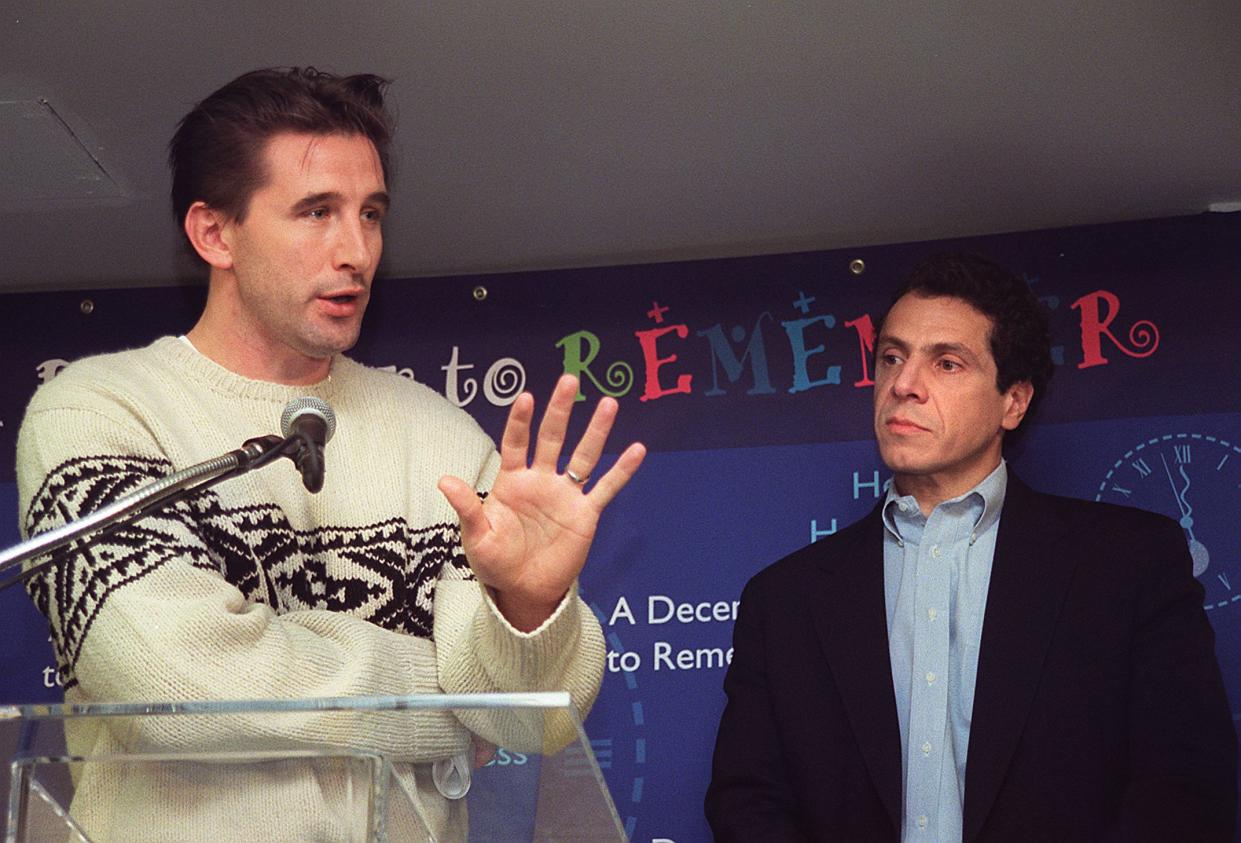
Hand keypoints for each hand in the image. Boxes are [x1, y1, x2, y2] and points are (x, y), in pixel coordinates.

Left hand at [437, 374, 645, 630]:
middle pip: (552, 438)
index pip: (516, 443)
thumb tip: (444, 480)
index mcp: (512, 481)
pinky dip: (622, 470)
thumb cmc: (496, 561)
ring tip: (608, 403)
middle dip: (560, 411)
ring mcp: (565, 495)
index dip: (520, 421)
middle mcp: (541, 480)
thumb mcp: (476, 537)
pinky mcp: (585, 513)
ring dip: (596, 431)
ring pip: (583, 456)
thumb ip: (467, 508)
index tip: (526, 397)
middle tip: (569, 381)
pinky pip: (606, 488)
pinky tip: (637, 449)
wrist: (524, 589)